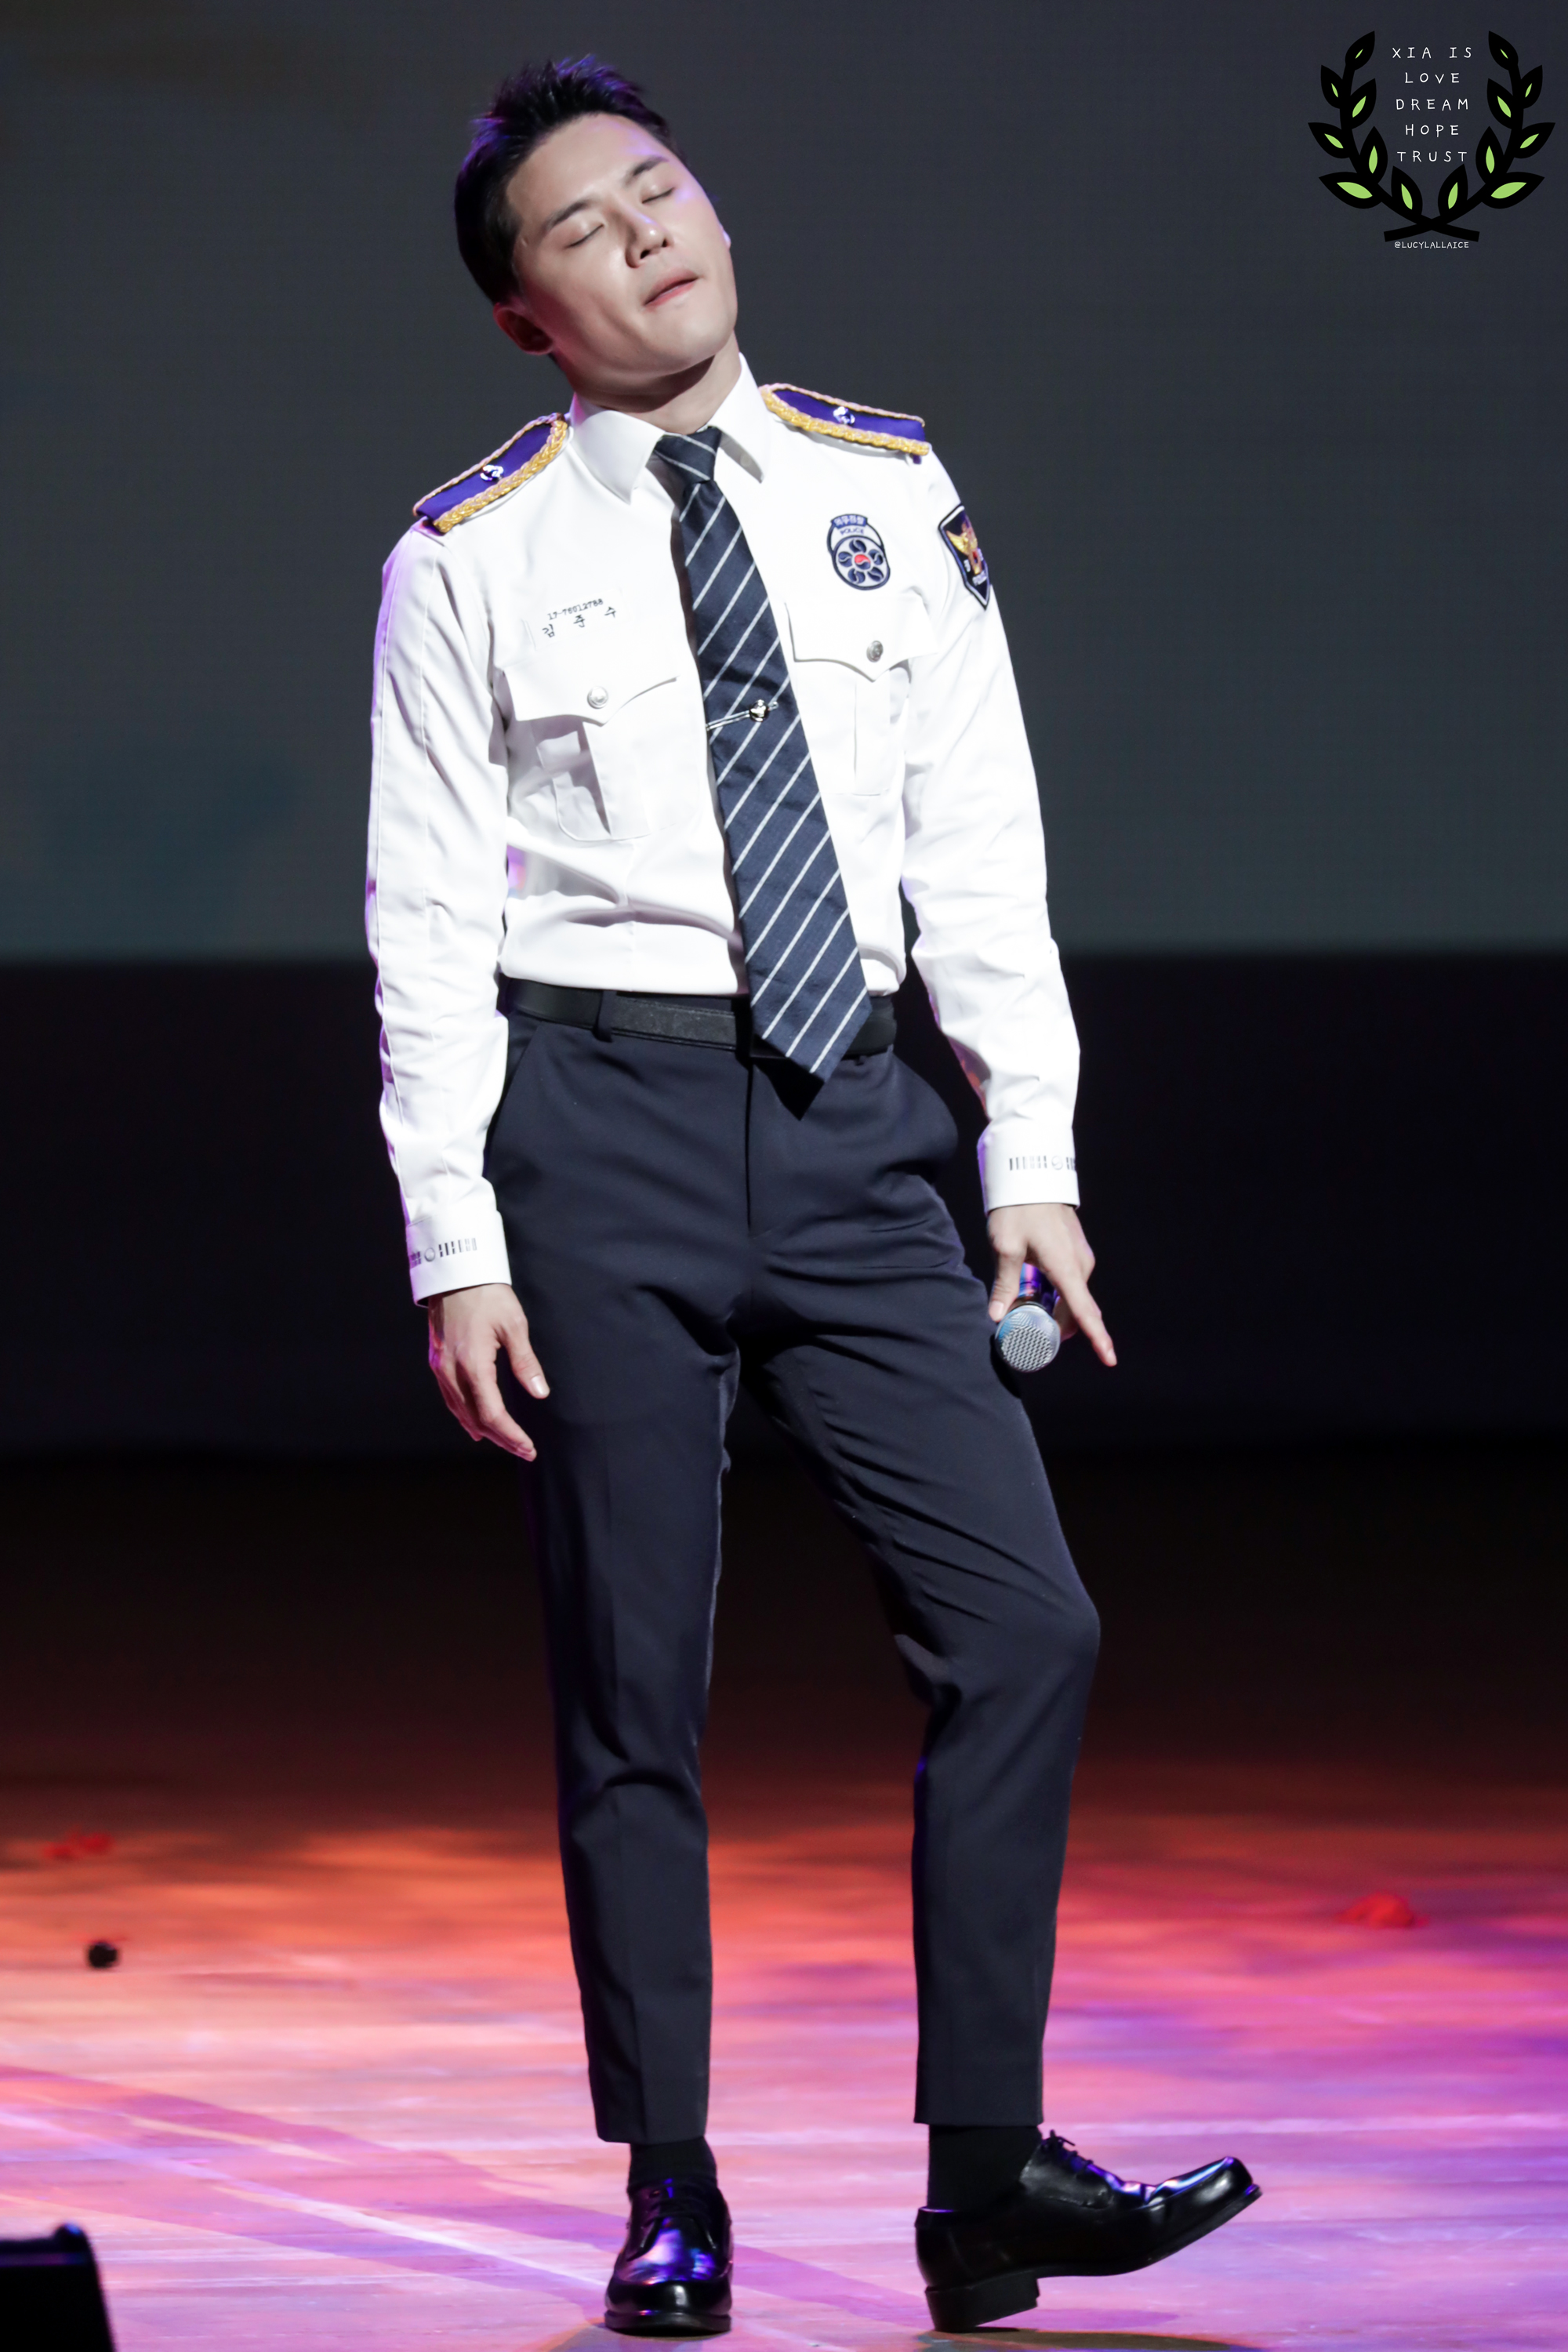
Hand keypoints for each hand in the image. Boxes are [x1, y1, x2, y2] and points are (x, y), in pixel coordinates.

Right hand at [426, 1282, 548, 1457]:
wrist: (455, 1272)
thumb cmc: (488, 1295)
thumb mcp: (514, 1325)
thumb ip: (526, 1362)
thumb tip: (540, 1393)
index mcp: (472, 1364)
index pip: (492, 1413)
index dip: (511, 1435)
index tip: (528, 1447)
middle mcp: (451, 1371)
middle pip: (475, 1418)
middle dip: (501, 1438)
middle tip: (524, 1451)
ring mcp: (440, 1367)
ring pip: (460, 1411)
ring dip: (483, 1430)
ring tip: (506, 1443)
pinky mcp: (437, 1361)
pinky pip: (450, 1398)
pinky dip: (465, 1416)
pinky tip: (476, 1424)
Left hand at [987, 1202, 1115, 1368]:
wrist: (1032, 1176)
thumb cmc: (1018, 1210)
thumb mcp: (1005, 1247)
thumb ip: (1005, 1285)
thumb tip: (996, 1317)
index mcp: (1067, 1267)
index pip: (1085, 1311)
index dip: (1098, 1338)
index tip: (1110, 1359)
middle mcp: (1081, 1265)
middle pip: (1075, 1310)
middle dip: (1056, 1326)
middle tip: (1025, 1330)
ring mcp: (1082, 1258)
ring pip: (1071, 1297)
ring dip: (1052, 1308)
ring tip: (1022, 1305)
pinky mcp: (1076, 1251)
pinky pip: (1070, 1283)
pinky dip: (1055, 1293)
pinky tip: (1032, 1288)